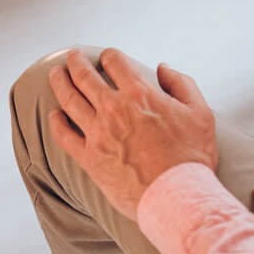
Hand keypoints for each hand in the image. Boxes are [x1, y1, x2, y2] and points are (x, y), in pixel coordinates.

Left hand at [48, 48, 217, 219]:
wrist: (176, 197)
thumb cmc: (191, 157)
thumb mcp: (200, 112)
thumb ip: (181, 84)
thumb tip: (163, 68)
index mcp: (138, 93)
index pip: (114, 62)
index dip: (110, 56)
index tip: (108, 58)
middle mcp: (113, 108)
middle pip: (84, 75)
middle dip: (76, 62)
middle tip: (72, 56)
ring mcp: (98, 133)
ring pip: (69, 99)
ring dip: (59, 83)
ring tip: (55, 74)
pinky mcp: (89, 158)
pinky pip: (64, 136)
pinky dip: (56, 123)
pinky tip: (53, 115)